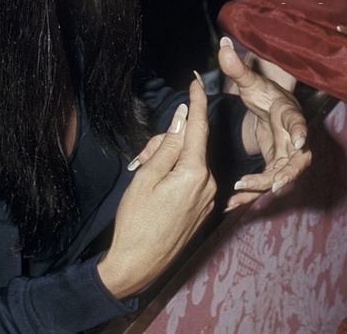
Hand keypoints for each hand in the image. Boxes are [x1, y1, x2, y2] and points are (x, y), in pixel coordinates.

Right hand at [98, 77, 216, 298]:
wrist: (138, 266)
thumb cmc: (136, 222)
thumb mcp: (146, 177)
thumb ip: (168, 145)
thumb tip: (182, 117)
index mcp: (196, 173)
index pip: (199, 127)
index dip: (197, 101)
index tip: (197, 80)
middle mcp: (210, 184)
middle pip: (191, 145)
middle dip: (168, 141)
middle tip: (140, 157)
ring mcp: (210, 198)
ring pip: (191, 162)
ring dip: (169, 160)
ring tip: (143, 175)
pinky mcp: (206, 209)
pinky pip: (194, 180)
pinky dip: (177, 174)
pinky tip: (160, 183)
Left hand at [219, 37, 311, 210]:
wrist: (272, 108)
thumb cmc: (264, 94)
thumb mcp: (250, 81)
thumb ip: (237, 68)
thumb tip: (223, 46)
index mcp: (289, 113)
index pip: (298, 122)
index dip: (300, 132)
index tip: (298, 142)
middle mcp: (293, 137)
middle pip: (299, 158)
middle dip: (288, 172)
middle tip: (274, 184)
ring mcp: (287, 154)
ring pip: (285, 175)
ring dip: (268, 184)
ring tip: (244, 189)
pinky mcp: (278, 166)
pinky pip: (269, 182)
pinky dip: (254, 192)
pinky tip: (232, 200)